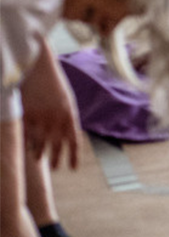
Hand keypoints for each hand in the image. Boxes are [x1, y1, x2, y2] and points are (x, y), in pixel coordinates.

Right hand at [20, 46, 80, 169]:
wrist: (39, 68)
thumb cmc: (54, 84)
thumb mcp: (66, 100)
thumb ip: (66, 118)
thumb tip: (67, 135)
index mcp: (70, 114)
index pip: (74, 141)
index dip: (73, 156)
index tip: (73, 168)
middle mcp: (56, 119)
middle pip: (57, 145)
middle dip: (56, 158)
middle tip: (54, 167)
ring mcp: (41, 118)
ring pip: (40, 143)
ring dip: (40, 153)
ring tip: (39, 160)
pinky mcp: (26, 115)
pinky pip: (27, 135)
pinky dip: (28, 144)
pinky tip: (28, 150)